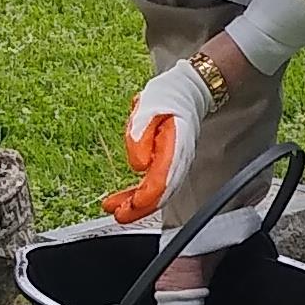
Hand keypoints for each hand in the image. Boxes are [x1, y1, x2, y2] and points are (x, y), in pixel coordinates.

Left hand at [110, 52, 220, 225]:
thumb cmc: (169, 97)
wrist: (187, 90)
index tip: (124, 207)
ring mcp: (176, 164)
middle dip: (137, 209)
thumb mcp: (147, 108)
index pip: (159, 182)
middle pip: (160, 194)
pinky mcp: (170, 163)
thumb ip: (140, 135)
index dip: (141, 199)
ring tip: (117, 208)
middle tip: (117, 214)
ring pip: (159, 192)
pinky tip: (131, 197)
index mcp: (173, 148)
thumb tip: (137, 164)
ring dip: (138, 203)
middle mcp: (178, 160)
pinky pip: (158, 185)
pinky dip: (144, 194)